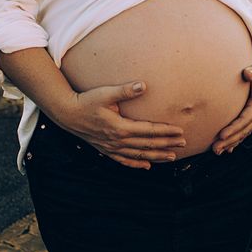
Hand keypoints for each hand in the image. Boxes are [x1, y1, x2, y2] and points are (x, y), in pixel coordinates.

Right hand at [53, 80, 186, 168]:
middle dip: (167, 144)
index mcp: (120, 127)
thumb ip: (125, 90)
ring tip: (172, 157)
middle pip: (147, 145)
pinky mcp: (106, 150)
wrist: (67, 114)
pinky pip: (124, 160)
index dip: (166, 131)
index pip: (149, 131)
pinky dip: (136, 164)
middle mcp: (118, 141)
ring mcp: (112, 148)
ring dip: (156, 156)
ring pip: (139, 155)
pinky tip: (147, 166)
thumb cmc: (86, 101)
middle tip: (184, 143)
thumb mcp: (105, 94)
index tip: (180, 131)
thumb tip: (143, 85)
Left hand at [211, 60, 251, 153]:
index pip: (245, 119)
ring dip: (230, 143)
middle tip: (215, 149)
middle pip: (243, 130)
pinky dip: (236, 141)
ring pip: (243, 133)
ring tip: (216, 151)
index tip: (221, 135)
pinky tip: (227, 149)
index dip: (233, 128)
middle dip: (229, 140)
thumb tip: (248, 73)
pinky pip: (245, 131)